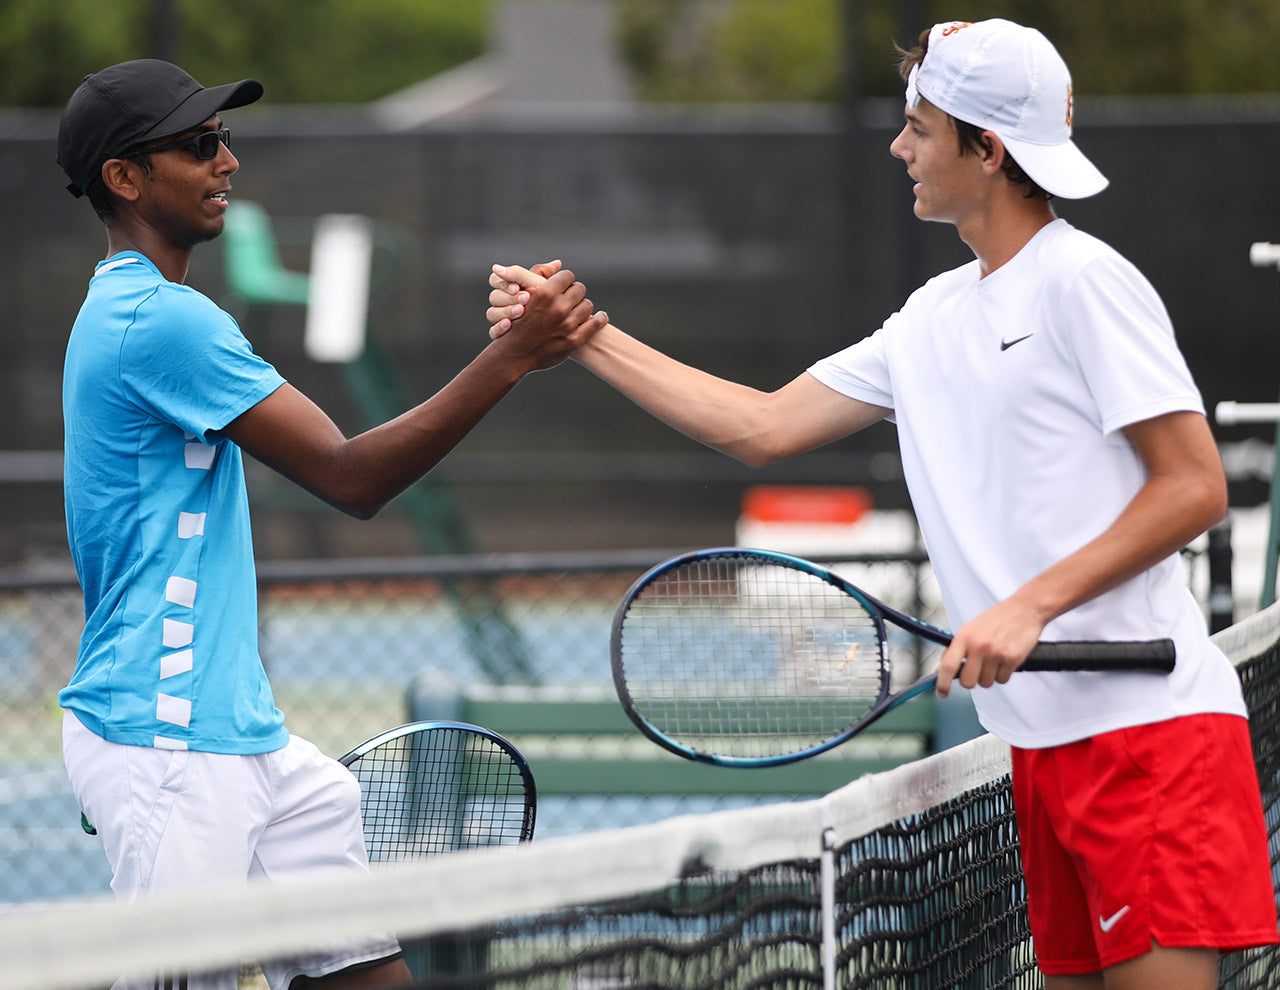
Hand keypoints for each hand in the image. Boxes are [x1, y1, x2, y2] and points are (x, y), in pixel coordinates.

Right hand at [487, 265, 606, 372]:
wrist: (515, 354)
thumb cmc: (516, 321)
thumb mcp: (521, 294)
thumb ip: (538, 273)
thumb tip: (558, 262)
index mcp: (545, 294)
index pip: (567, 276)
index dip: (564, 281)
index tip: (562, 286)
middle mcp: (558, 308)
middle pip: (579, 289)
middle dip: (574, 293)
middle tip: (569, 299)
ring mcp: (567, 325)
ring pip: (588, 305)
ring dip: (583, 307)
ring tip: (577, 311)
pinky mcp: (574, 340)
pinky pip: (596, 323)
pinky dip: (599, 318)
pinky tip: (599, 317)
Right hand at [488, 260, 562, 339]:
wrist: (556, 330)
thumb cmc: (550, 304)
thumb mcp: (545, 287)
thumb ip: (546, 274)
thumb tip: (558, 263)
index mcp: (508, 287)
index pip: (495, 279)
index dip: (503, 282)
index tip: (517, 287)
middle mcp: (503, 302)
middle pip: (494, 296)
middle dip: (509, 298)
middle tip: (525, 299)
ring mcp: (501, 318)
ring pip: (492, 313)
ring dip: (506, 311)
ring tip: (521, 311)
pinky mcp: (502, 335)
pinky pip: (493, 332)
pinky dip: (499, 328)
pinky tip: (509, 325)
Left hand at [935, 598, 1045, 698]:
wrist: (1025, 609)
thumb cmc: (996, 619)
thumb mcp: (971, 628)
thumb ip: (957, 648)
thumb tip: (942, 670)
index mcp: (964, 636)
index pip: (948, 665)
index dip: (942, 683)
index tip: (942, 694)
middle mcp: (978, 646)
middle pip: (968, 682)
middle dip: (971, 681)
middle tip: (976, 671)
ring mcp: (996, 653)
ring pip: (986, 683)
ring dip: (989, 676)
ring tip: (994, 660)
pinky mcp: (1012, 659)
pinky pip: (1002, 680)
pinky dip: (1003, 674)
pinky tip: (1005, 660)